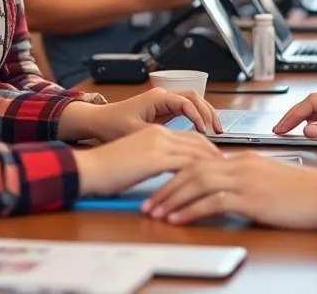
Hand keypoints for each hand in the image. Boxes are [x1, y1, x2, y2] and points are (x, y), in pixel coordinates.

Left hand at [62, 88, 222, 142]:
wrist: (98, 122)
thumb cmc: (112, 126)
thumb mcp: (135, 133)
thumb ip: (158, 137)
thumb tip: (180, 145)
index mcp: (157, 98)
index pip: (186, 102)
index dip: (198, 116)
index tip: (205, 132)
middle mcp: (163, 97)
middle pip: (194, 98)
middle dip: (208, 112)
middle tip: (218, 130)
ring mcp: (164, 103)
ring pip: (192, 103)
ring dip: (205, 114)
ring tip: (216, 131)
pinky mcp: (163, 112)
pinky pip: (185, 111)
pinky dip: (196, 119)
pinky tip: (202, 133)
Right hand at [72, 125, 222, 197]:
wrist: (88, 168)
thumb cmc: (107, 168)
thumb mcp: (136, 158)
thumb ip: (154, 159)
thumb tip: (170, 170)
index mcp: (155, 132)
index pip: (190, 138)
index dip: (207, 148)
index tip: (219, 160)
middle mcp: (159, 134)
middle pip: (197, 142)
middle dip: (215, 155)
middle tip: (228, 167)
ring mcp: (158, 144)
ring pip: (195, 152)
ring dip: (211, 164)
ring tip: (224, 176)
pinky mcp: (155, 158)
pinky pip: (185, 164)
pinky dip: (198, 173)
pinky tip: (207, 183)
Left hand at [143, 152, 316, 228]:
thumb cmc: (304, 194)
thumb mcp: (270, 183)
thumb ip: (247, 183)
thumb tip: (226, 194)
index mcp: (245, 159)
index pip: (201, 161)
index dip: (177, 174)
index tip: (160, 187)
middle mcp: (242, 165)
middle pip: (192, 170)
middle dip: (166, 187)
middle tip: (148, 203)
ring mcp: (246, 180)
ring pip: (197, 183)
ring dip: (172, 199)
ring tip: (155, 213)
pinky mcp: (252, 197)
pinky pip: (213, 202)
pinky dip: (190, 210)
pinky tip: (178, 220)